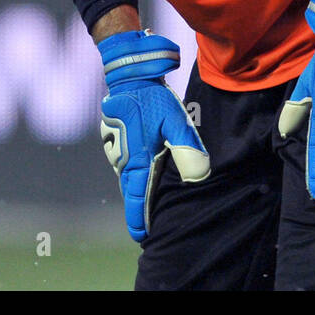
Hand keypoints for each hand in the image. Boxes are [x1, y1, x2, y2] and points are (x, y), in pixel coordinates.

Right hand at [98, 29, 209, 241]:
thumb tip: (199, 176)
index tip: (141, 237)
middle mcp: (124, 160)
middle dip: (138, 208)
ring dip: (136, 188)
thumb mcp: (176, 123)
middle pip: (132, 191)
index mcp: (139, 161)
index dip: (139, 220)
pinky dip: (132, 172)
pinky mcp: (114, 140)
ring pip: (127, 177)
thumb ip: (187, 149)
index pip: (138, 199)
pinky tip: (141, 169)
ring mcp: (116, 150)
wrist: (129, 77)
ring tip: (145, 201)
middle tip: (146, 225)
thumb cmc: (154, 100)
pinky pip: (124, 163)